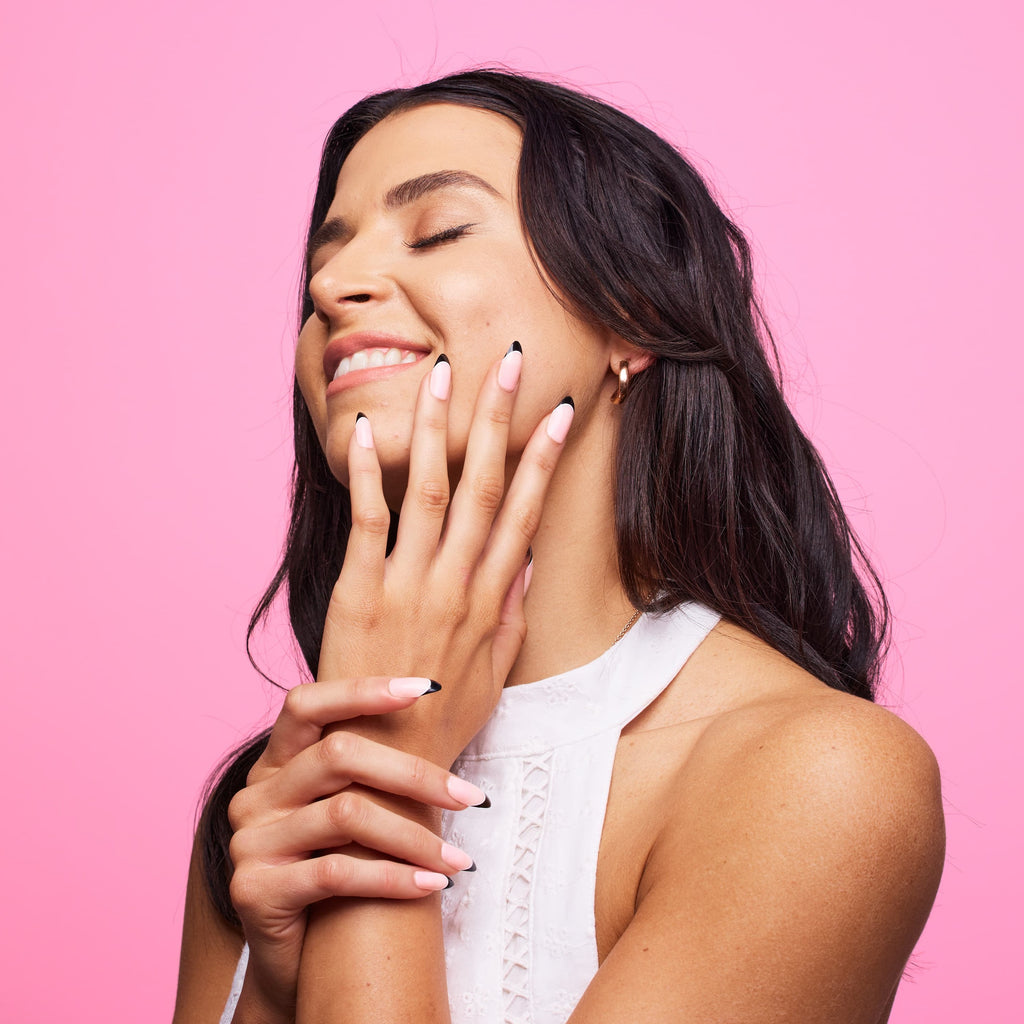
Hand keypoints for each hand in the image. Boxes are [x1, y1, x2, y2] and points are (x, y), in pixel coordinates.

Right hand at [226, 677, 486, 1019]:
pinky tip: (432, 885)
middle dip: (415, 774)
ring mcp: (249, 842)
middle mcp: (255, 795)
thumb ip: (370, 771)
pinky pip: (336, 872)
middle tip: (470, 798)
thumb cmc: (336, 872)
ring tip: (460, 859)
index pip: (306, 703)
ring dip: (415, 836)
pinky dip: (393, 877)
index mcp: (275, 764)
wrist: (298, 964)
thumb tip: (444, 717)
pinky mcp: (254, 891)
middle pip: (339, 755)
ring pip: (346, 815)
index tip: (426, 689)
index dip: (363, 690)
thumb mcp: (346, 814)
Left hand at [320, 344, 573, 766]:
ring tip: (444, 376)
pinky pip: (368, 521)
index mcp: (490, 599)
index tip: (559, 413)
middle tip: (507, 366)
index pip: (524, 513)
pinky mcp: (361, 591)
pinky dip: (370, 474)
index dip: (542, 460)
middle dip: (497, 422)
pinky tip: (370, 430)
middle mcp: (454, 583)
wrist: (384, 763)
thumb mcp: (495, 671)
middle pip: (482, 487)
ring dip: (439, 430)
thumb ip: (511, 611)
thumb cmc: (443, 718)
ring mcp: (407, 584)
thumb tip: (526, 559)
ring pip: (430, 491)